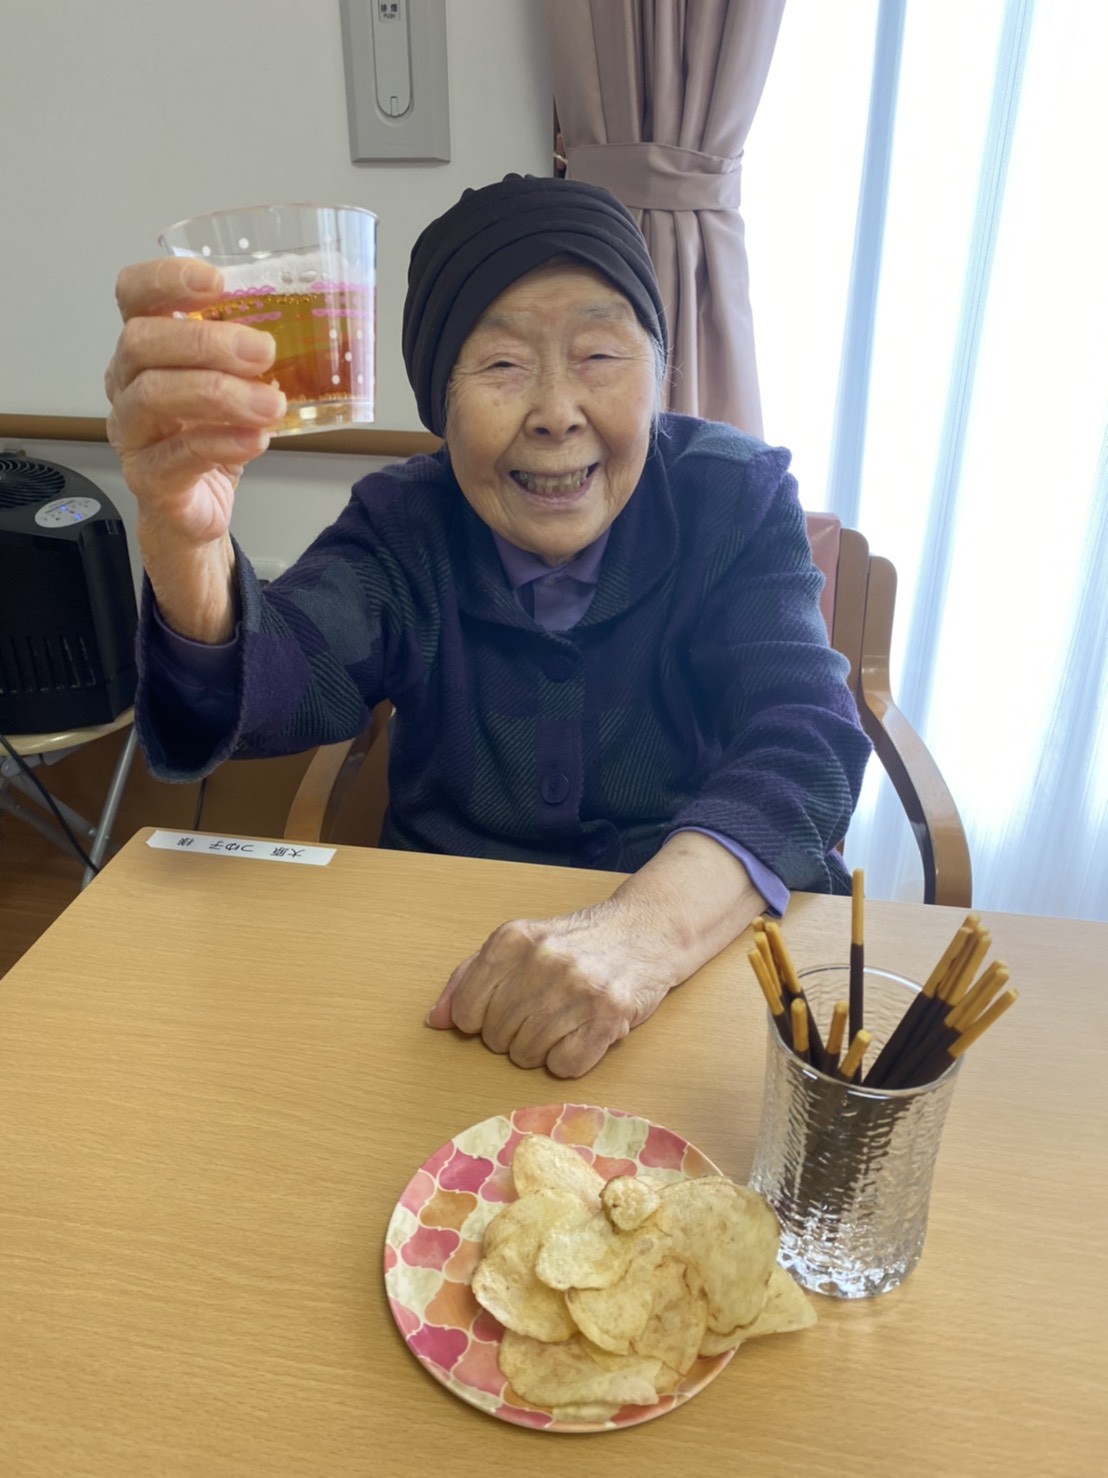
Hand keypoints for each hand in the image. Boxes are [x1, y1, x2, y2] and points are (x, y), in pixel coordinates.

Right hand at [104, 257, 285, 544]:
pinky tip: (255, 439)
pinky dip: (221, 442)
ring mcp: (131, 431)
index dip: (166, 279)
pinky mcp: (147, 478)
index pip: (133, 294)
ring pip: (153, 396)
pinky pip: (177, 454)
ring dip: (219, 393)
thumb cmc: (211, 437)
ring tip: (270, 404)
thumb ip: (253, 355)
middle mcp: (126, 383)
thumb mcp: (234, 386)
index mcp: (146, 348)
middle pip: (141, 342)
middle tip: (264, 351)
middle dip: (206, 341)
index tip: (216, 281)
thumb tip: (313, 325)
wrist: (196, 509)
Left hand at [426, 905, 678, 1078]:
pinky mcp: (609, 1015)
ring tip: (564, 1021)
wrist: (646, 931)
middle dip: (514, 1034)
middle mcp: (543, 960)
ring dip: (542, 1049)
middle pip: (496, 1038)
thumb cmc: (575, 944)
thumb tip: (436, 1021)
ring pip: (528, 1056)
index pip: (466, 1012)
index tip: (506, 1007)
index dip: (482, 1019)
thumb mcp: (518, 944)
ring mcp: (577, 987)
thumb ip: (470, 977)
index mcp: (511, 939)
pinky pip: (565, 1067)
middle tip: (543, 1012)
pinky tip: (583, 1034)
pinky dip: (571, 1060)